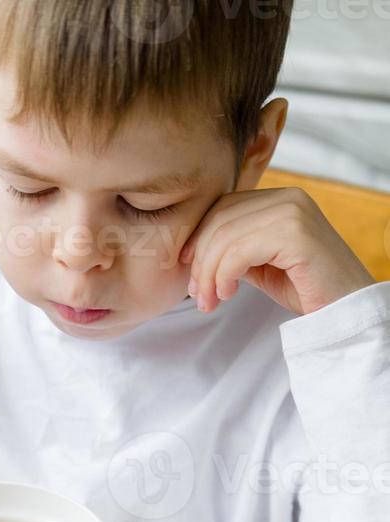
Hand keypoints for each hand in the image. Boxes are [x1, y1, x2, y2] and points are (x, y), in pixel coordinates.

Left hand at [178, 186, 374, 315]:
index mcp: (280, 199)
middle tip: (198, 296)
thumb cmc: (307, 290)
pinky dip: (224, 275)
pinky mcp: (295, 234)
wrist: (347, 310)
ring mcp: (293, 211)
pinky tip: (228, 293)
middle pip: (220, 220)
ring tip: (210, 301)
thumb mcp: (262, 265)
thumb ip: (236, 250)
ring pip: (225, 237)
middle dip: (200, 261)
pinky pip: (239, 251)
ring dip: (208, 274)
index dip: (198, 237)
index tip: (188, 269)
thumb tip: (195, 251)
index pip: (224, 207)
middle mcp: (288, 197)